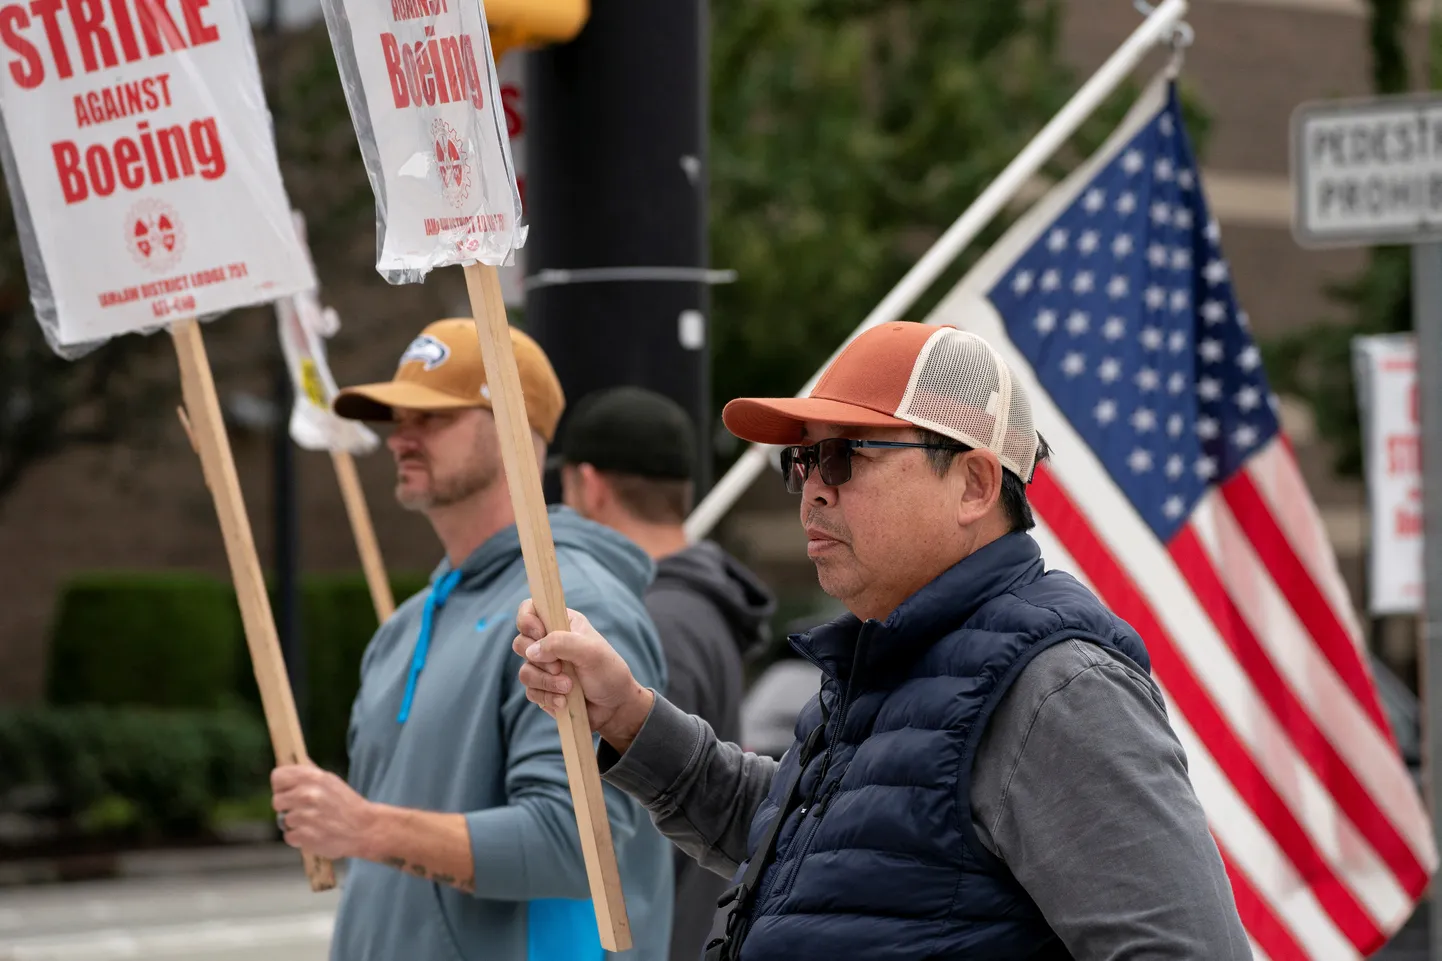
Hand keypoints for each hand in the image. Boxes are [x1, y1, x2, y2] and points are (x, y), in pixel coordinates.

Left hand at [271, 764, 377, 859]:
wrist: (365, 828)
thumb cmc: (347, 804)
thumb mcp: (331, 781)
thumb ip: (310, 772)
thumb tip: (292, 760)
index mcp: (312, 777)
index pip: (278, 776)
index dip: (281, 785)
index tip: (288, 791)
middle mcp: (306, 794)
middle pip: (277, 801)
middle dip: (287, 807)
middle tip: (304, 809)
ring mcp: (305, 816)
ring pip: (284, 820)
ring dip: (296, 824)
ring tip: (314, 822)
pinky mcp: (305, 836)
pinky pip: (289, 836)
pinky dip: (299, 838)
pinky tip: (314, 833)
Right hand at [513, 600, 653, 750]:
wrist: (614, 707)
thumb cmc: (608, 673)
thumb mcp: (591, 652)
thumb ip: (561, 643)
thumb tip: (531, 651)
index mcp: (562, 623)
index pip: (530, 609)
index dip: (527, 620)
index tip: (540, 634)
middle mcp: (550, 642)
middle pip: (521, 642)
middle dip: (540, 660)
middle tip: (561, 667)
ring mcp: (544, 667)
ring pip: (525, 671)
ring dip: (547, 682)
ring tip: (569, 688)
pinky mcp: (543, 688)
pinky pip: (531, 691)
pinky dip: (547, 697)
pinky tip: (564, 701)